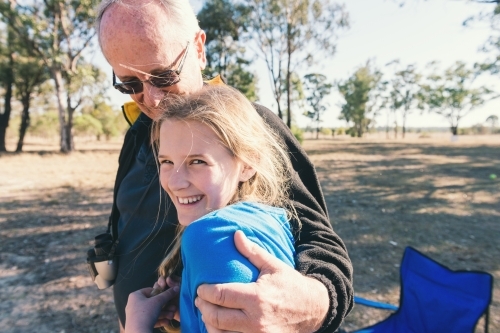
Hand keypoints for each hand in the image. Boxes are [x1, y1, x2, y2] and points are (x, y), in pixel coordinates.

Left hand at [124, 285, 179, 332]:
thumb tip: (176, 287)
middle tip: (173, 308)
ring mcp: (136, 315)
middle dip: (165, 306)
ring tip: (172, 316)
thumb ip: (168, 294)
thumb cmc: (145, 313)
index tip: (168, 296)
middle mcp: (134, 304)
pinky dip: (159, 320)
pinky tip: (167, 322)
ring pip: (153, 312)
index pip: (150, 290)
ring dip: (164, 313)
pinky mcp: (138, 324)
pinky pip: (150, 320)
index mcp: (136, 295)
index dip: (161, 293)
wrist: (138, 332)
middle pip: (153, 302)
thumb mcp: (158, 301)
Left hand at [195, 231, 328, 332]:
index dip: (205, 291)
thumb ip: (252, 251)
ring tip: (206, 312)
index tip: (201, 287)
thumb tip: (235, 234)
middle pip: (216, 317)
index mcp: (257, 297)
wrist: (313, 309)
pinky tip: (218, 326)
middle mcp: (255, 320)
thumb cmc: (291, 285)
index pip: (221, 295)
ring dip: (209, 323)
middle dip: (203, 307)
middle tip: (199, 299)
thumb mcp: (273, 265)